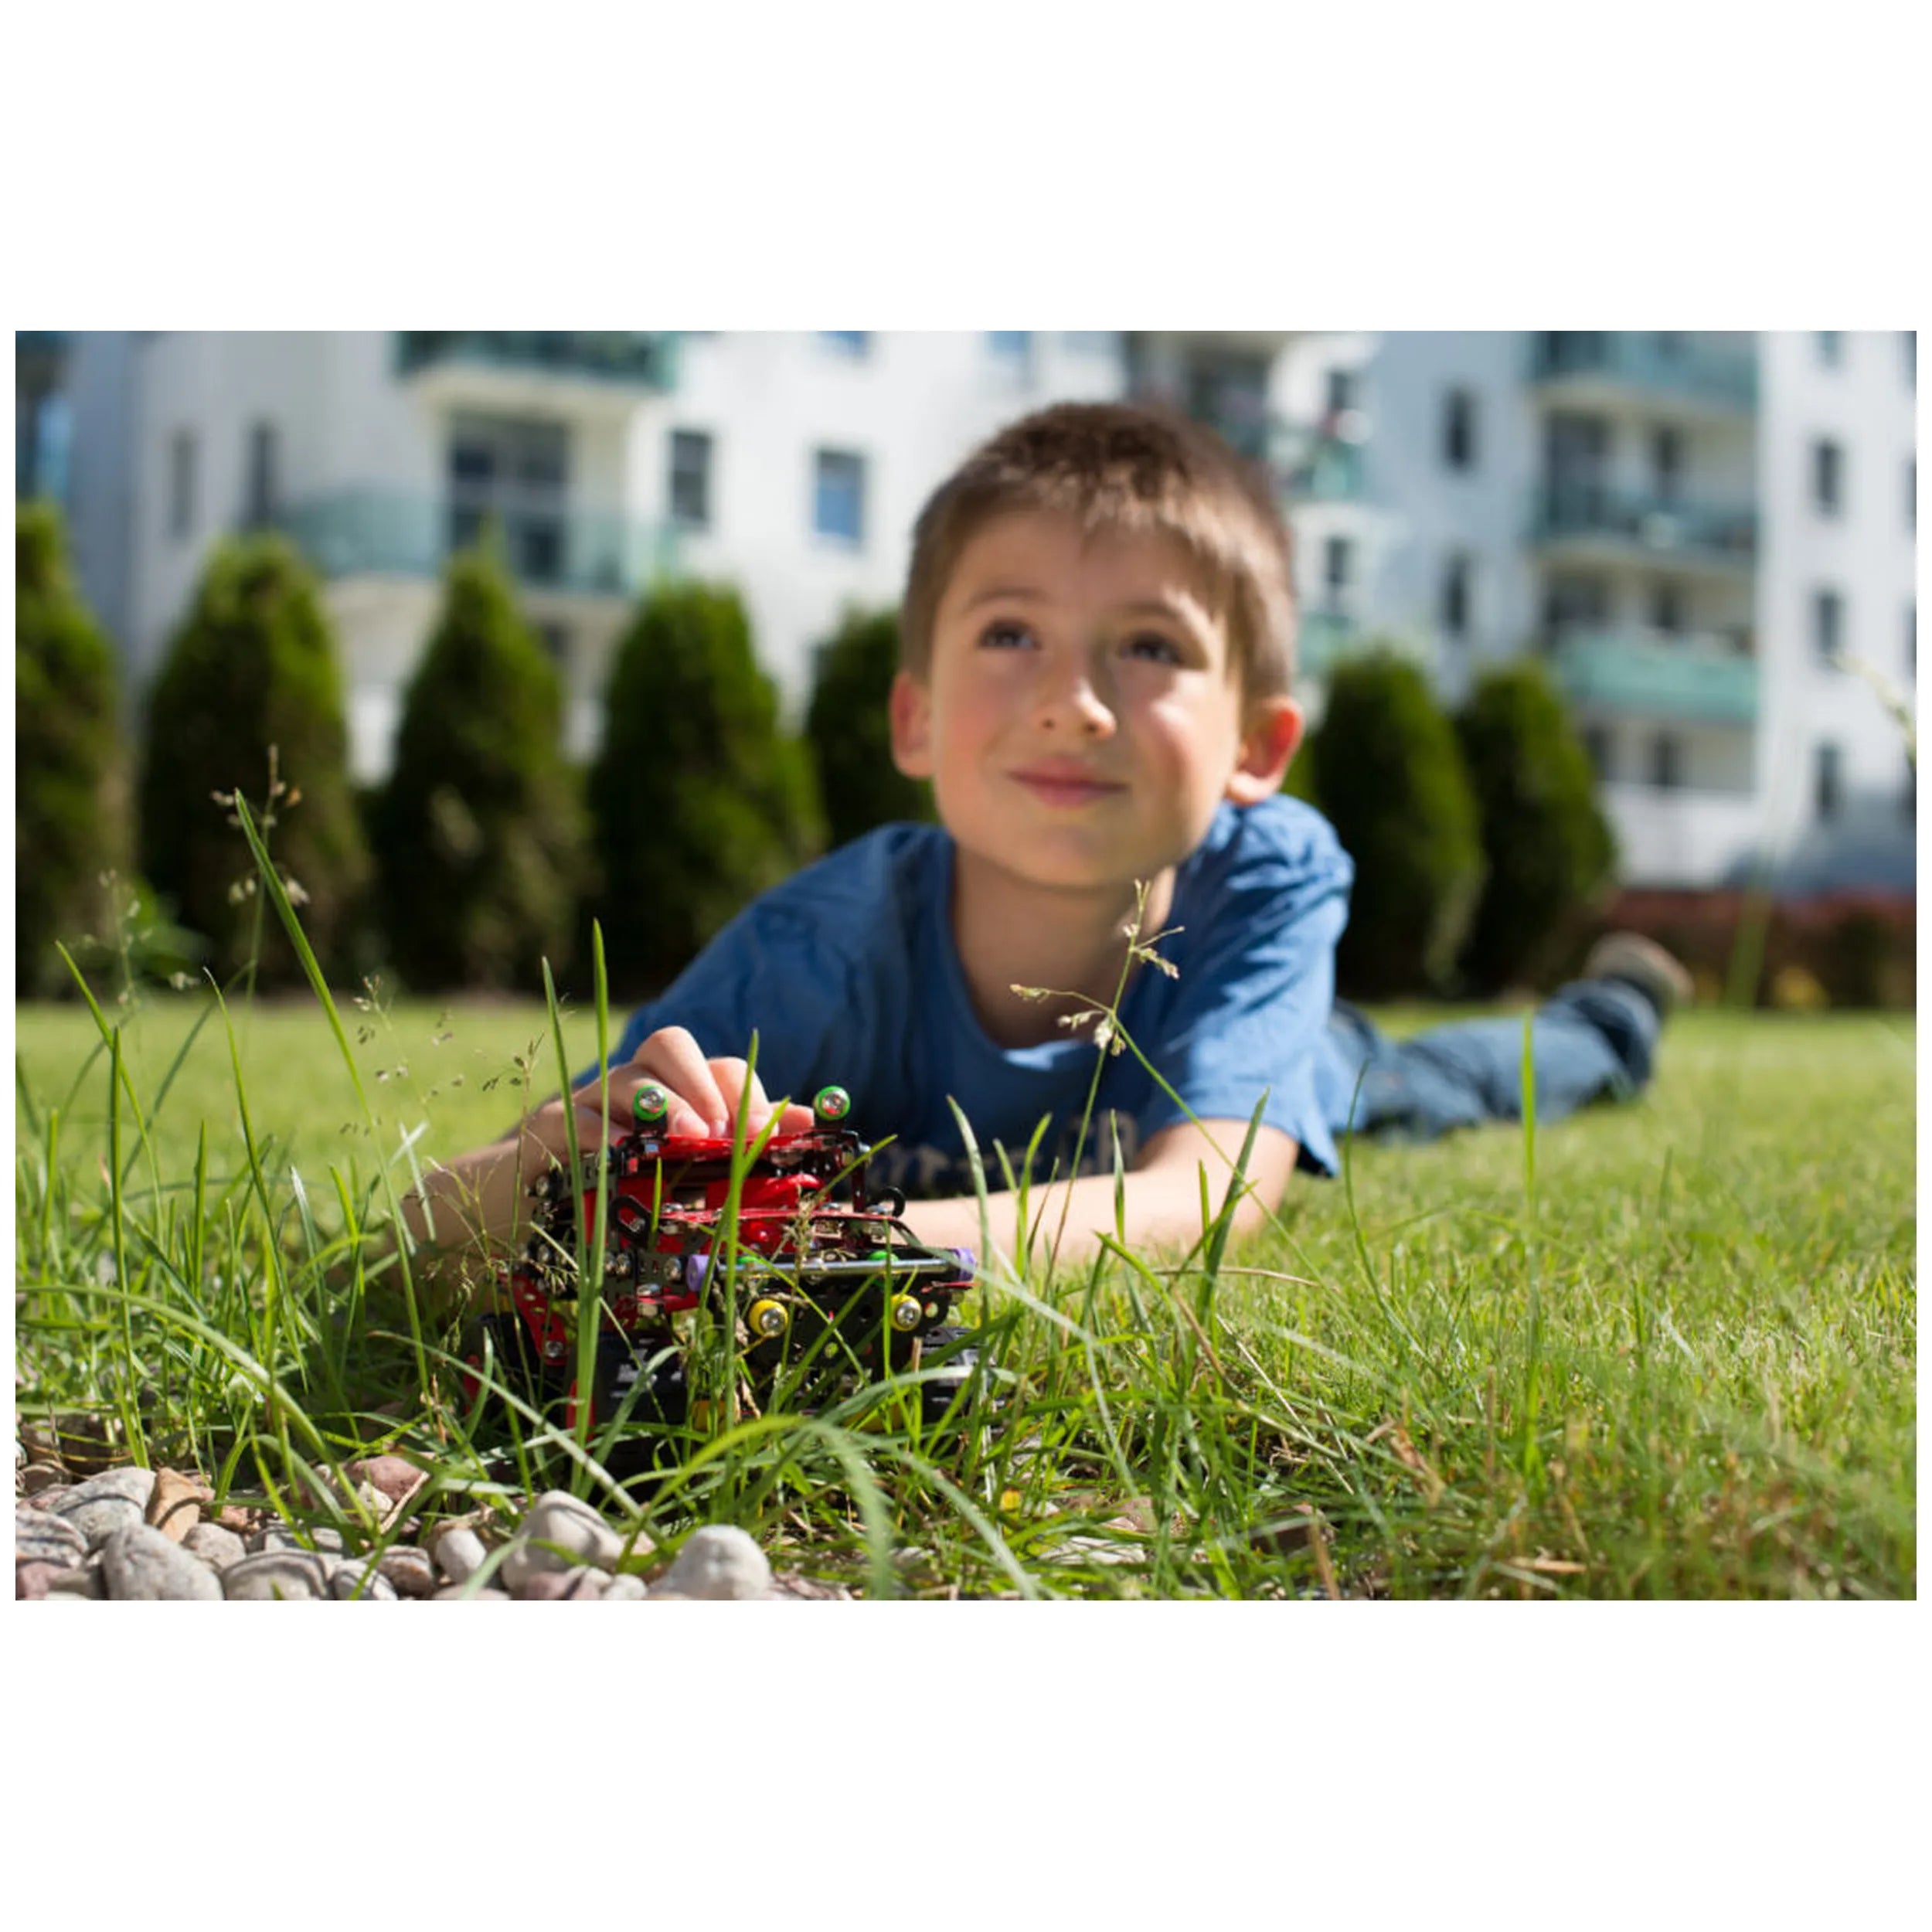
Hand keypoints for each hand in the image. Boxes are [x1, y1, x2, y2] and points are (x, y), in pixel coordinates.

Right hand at [520, 1026, 814, 1173]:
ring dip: (663, 1104)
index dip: (748, 1093)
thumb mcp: (688, 1168)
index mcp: (676, 1090)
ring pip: (625, 1078)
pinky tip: (624, 1154)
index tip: (770, 1132)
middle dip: (701, 1082)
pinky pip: (573, 1117)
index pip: (719, 1067)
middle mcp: (635, 1084)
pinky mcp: (550, 1129)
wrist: (537, 1204)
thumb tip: (807, 1118)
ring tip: (686, 1139)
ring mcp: (590, 1102)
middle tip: (720, 1129)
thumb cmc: (627, 1183)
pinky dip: (600, 1132)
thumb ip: (742, 1141)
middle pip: (669, 1045)